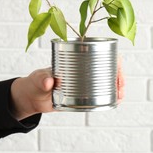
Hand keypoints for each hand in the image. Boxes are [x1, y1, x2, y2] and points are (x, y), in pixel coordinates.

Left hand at [10, 61, 124, 120]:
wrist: (32, 97)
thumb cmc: (34, 83)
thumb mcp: (37, 79)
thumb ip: (42, 79)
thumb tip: (49, 81)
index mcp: (75, 58)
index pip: (99, 52)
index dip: (112, 57)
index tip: (118, 66)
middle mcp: (83, 68)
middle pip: (108, 67)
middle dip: (119, 75)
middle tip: (120, 87)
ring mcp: (85, 81)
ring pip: (108, 80)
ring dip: (118, 86)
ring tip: (119, 96)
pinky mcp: (84, 94)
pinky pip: (102, 93)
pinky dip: (111, 96)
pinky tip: (116, 101)